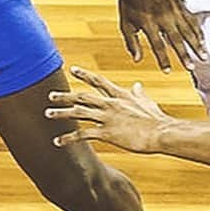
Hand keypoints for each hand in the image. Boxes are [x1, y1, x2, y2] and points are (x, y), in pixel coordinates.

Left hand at [46, 66, 174, 152]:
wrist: (161, 132)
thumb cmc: (156, 119)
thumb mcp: (146, 102)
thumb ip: (138, 93)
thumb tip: (137, 85)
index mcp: (120, 95)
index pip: (98, 81)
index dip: (85, 75)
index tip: (73, 69)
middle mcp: (110, 103)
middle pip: (83, 96)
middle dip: (66, 96)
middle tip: (51, 95)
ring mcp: (108, 117)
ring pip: (79, 112)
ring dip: (62, 113)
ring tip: (48, 114)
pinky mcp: (108, 133)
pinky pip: (84, 134)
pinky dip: (69, 137)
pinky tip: (59, 141)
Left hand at [119, 0, 205, 72]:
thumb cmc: (129, 1)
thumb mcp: (125, 22)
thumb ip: (131, 42)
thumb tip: (137, 60)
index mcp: (148, 23)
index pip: (157, 45)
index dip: (163, 59)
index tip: (168, 71)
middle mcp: (162, 17)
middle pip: (176, 39)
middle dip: (184, 54)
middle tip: (190, 67)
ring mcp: (173, 9)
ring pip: (188, 29)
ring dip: (196, 44)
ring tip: (203, 56)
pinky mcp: (179, 4)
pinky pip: (192, 19)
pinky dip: (198, 31)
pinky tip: (202, 40)